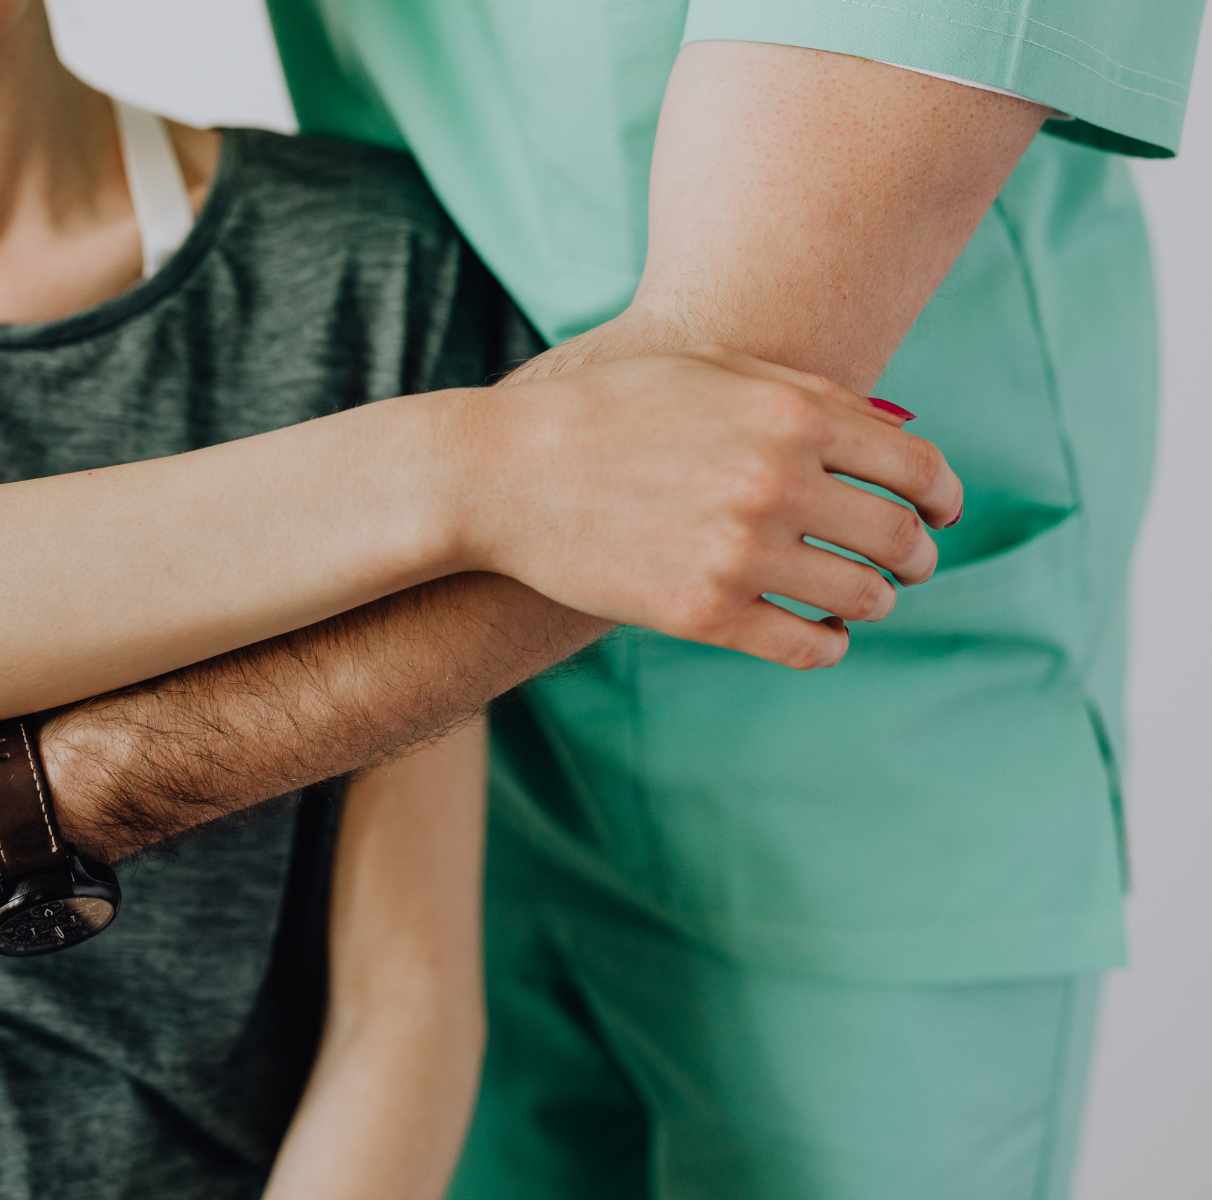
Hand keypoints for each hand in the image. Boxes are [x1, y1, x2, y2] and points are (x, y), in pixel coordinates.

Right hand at [450, 345, 960, 670]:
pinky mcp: (703, 613)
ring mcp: (739, 552)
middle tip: (906, 563)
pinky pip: (807, 646)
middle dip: (915, 554)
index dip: (942, 496)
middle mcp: (776, 482)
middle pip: (898, 536)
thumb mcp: (712, 373)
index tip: (939, 512)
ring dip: (873, 601)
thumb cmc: (608, 411)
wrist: (502, 472)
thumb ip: (808, 397)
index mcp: (791, 414)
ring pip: (862, 597)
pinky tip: (818, 633)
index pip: (919, 468)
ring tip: (858, 598)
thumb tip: (897, 442)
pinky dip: (828, 644)